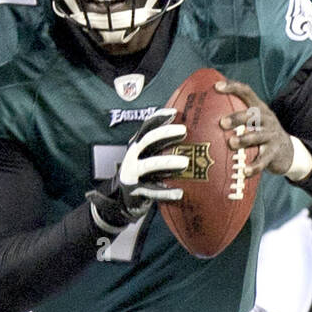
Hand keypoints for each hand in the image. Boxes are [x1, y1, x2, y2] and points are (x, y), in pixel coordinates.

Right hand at [91, 108, 187, 227]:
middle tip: (184, 131)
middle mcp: (132, 156)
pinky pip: (152, 191)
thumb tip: (187, 132)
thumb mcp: (149, 157)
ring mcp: (132, 173)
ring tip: (185, 162)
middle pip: (148, 140)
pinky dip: (165, 192)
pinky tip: (179, 193)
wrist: (125, 199)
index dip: (159, 117)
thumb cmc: (144, 174)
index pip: (147, 127)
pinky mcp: (135, 190)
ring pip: (150, 164)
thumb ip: (163, 146)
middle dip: (165, 133)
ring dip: (167, 162)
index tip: (174, 112)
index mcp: (137, 145)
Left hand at [214, 79, 294, 176]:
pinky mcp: (274, 153)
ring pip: (258, 136)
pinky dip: (254, 166)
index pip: (246, 92)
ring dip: (244, 139)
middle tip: (222, 123)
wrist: (288, 152)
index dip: (232, 87)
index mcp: (258, 108)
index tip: (216, 87)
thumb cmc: (260, 136)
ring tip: (231, 143)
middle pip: (253, 114)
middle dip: (237, 117)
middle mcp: (266, 119)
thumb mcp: (253, 123)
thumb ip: (235, 119)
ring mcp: (271, 136)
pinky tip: (244, 172)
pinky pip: (263, 160)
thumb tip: (201, 119)